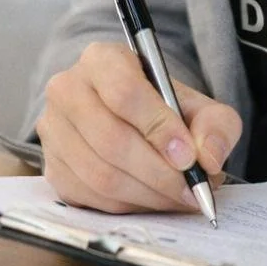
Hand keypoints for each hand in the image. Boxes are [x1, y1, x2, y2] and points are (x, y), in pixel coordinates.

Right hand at [37, 41, 242, 214]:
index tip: (189, 157)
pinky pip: (88, 196)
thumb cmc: (164, 108)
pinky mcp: (51, 167)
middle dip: (158, 173)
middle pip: (111, 139)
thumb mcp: (199, 105)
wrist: (132, 119)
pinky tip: (153, 201)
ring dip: (146, 194)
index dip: (158, 127)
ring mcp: (53, 131)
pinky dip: (127, 206)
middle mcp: (68, 89)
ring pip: (99, 173)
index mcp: (102, 59)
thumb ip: (215, 124)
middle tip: (191, 189)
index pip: (124, 92)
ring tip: (179, 198)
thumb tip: (209, 157)